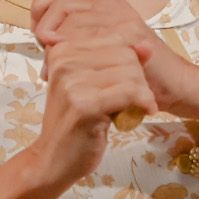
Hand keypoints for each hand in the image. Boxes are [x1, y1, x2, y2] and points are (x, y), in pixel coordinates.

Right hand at [27, 31, 155, 187]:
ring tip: (137, 108)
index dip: (132, 62)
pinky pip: (129, 93)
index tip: (130, 84)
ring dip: (143, 94)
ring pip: (131, 73)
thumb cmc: (74, 122)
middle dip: (139, 78)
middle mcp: (64, 60)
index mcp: (63, 49)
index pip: (116, 39)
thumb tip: (146, 45)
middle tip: (137, 99)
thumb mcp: (92, 85)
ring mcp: (71, 83)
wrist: (52, 159)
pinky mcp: (83, 105)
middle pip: (125, 55)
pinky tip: (140, 114)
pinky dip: (142, 103)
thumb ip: (118, 62)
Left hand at [31, 0, 197, 114]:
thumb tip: (45, 45)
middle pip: (62, 3)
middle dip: (44, 26)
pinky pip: (90, 36)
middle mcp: (113, 6)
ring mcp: (122, 17)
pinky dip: (74, 53)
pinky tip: (72, 69)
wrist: (178, 87)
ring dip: (57, 43)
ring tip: (54, 66)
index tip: (38, 36)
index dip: (41, 10)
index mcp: (104, 7)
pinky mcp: (130, 33)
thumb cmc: (138, 76)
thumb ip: (79, 44)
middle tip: (44, 51)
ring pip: (72, 19)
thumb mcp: (103, 54)